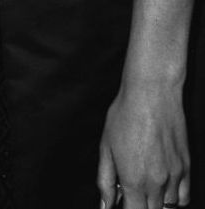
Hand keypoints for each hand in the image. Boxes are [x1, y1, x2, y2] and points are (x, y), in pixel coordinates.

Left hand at [97, 78, 189, 208]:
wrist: (151, 95)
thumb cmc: (125, 115)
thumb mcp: (106, 146)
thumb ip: (106, 179)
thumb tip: (106, 202)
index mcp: (134, 180)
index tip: (122, 203)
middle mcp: (157, 183)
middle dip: (139, 205)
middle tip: (128, 190)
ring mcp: (174, 177)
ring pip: (167, 206)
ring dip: (154, 202)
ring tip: (142, 184)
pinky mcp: (186, 168)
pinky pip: (183, 197)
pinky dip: (173, 198)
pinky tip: (161, 186)